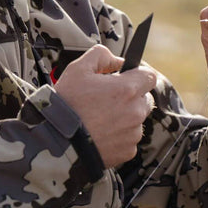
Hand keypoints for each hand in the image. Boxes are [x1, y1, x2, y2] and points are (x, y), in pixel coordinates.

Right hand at [55, 44, 156, 168]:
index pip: (149, 76)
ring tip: (100, 116)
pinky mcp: (127, 151)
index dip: (138, 73)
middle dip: (131, 95)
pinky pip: (129, 138)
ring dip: (125, 115)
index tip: (128, 76)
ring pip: (137, 119)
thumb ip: (101, 56)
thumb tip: (117, 60)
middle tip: (108, 96)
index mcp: (127, 89)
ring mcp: (132, 134)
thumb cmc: (68, 103)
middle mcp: (135, 112)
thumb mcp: (78, 68)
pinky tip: (101, 131)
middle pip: (144, 98)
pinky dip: (119, 134)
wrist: (58, 139)